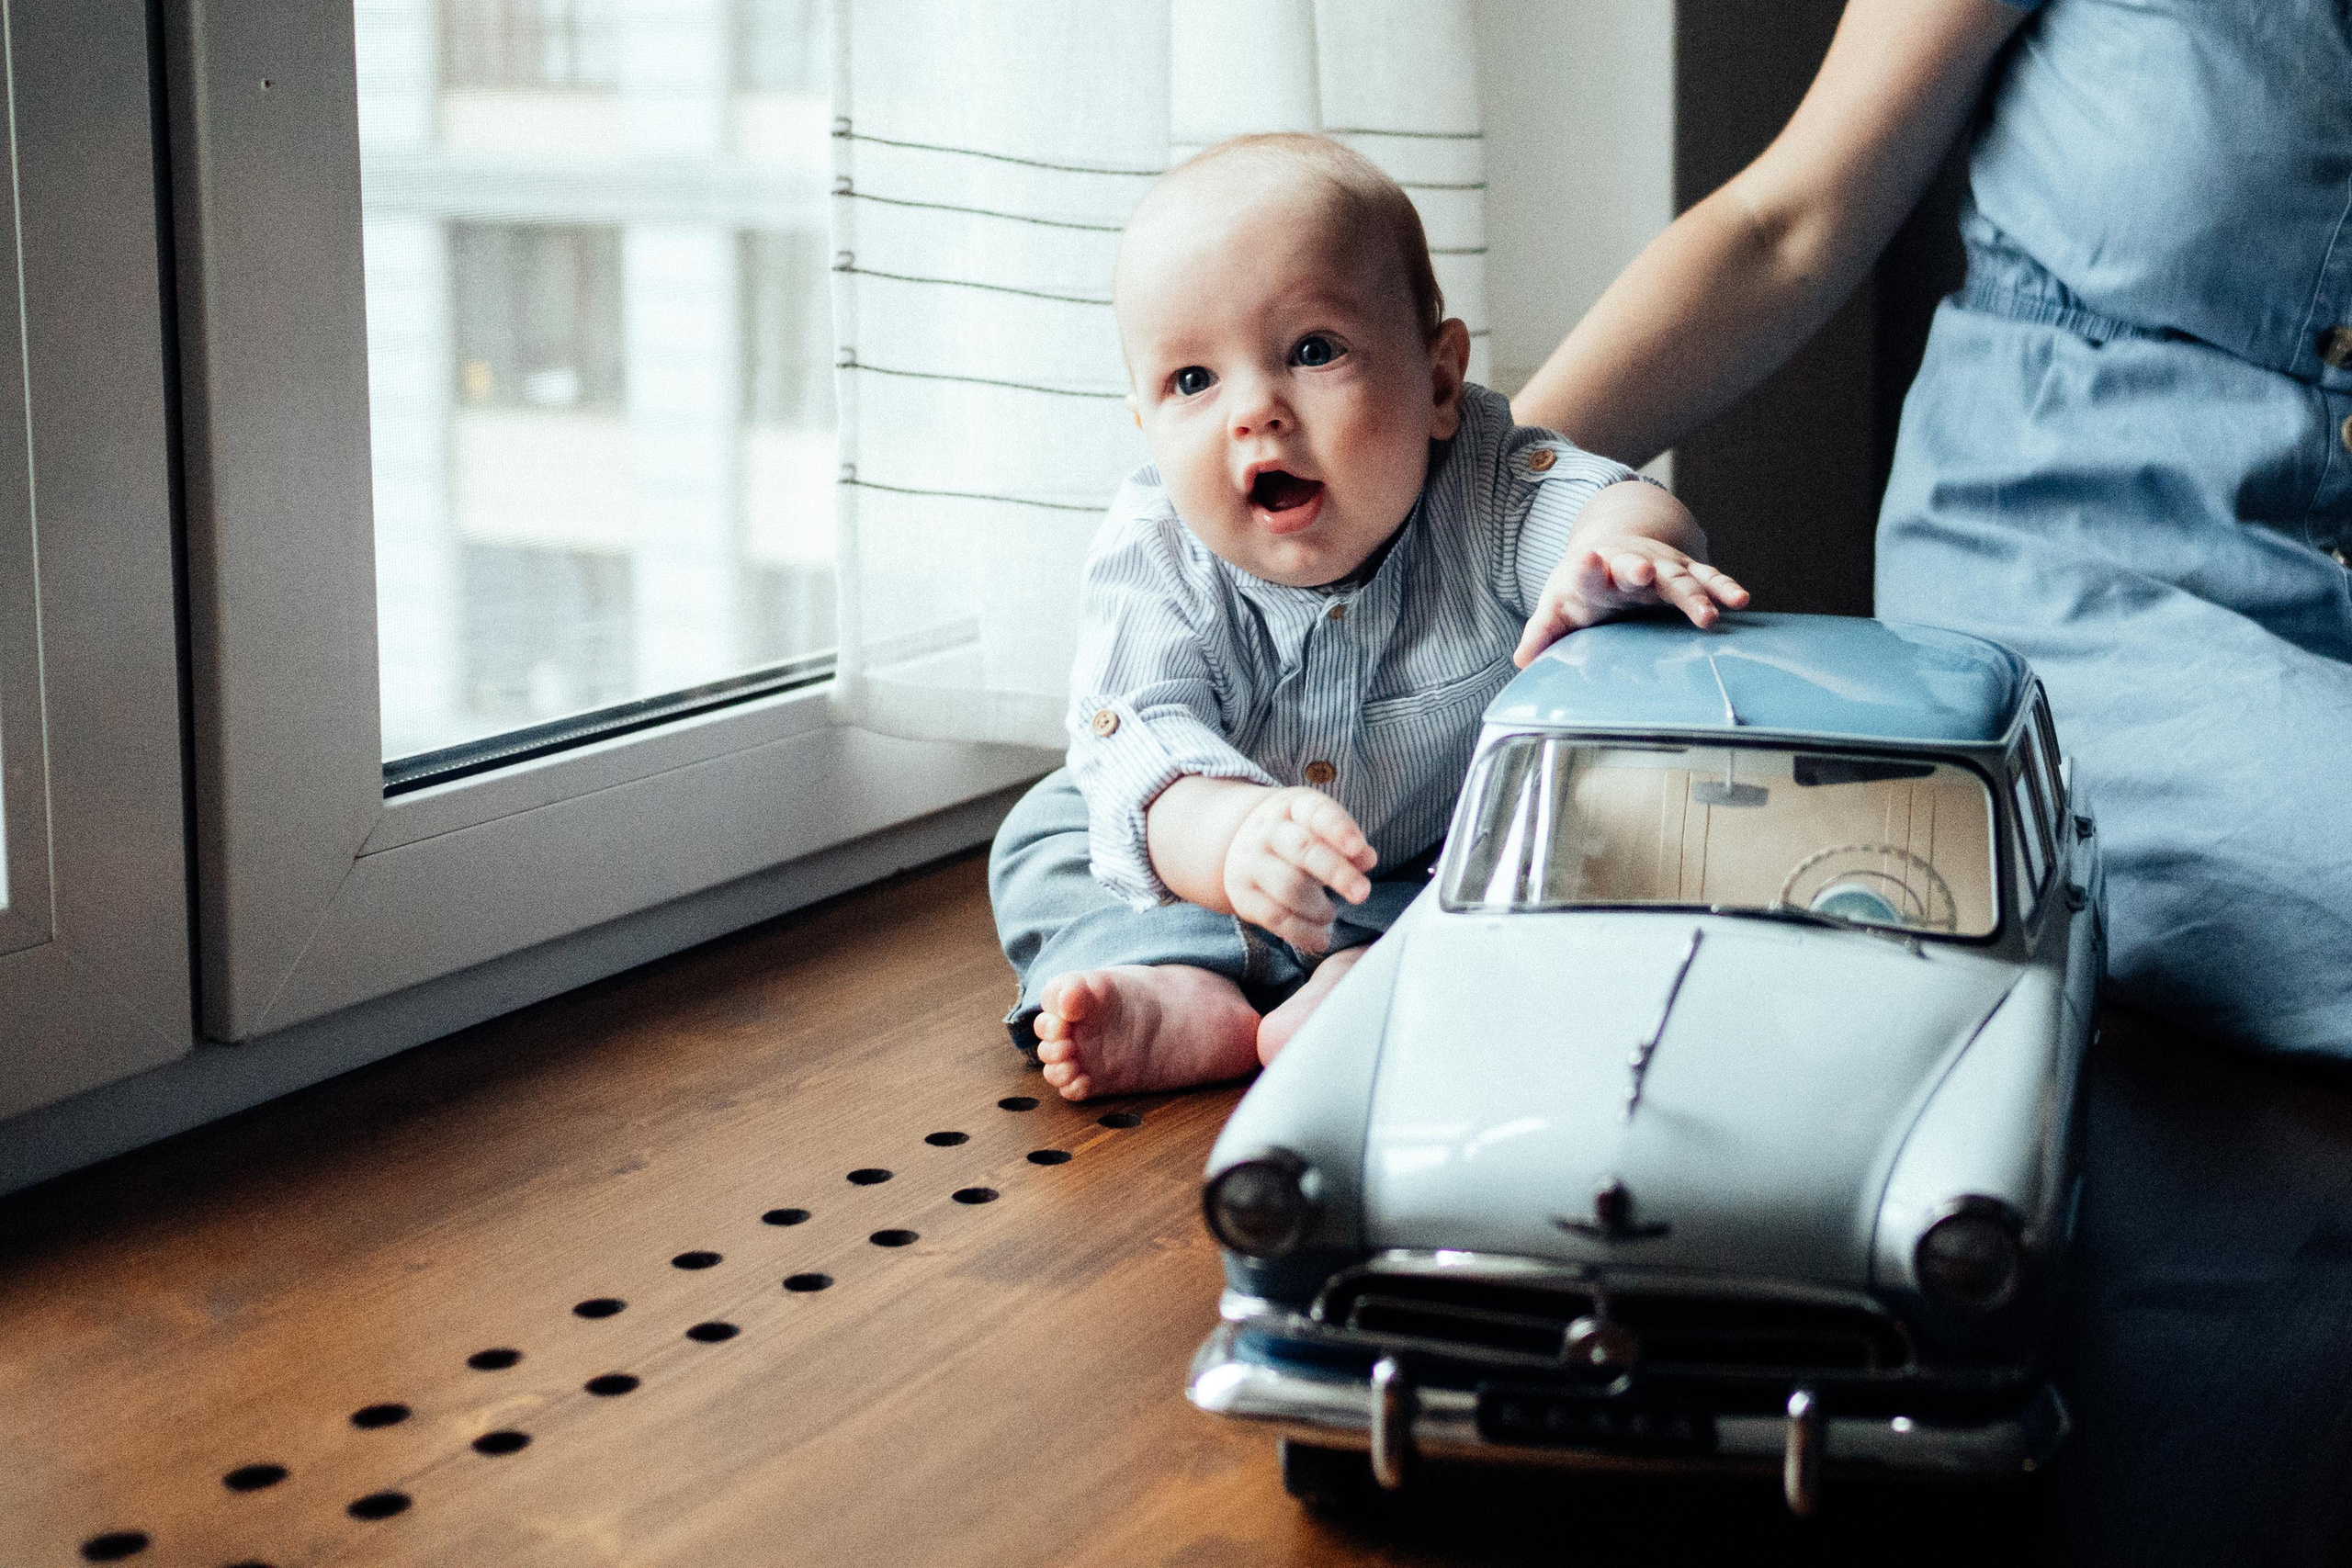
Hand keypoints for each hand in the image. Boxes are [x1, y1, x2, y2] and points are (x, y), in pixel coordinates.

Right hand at [1221, 787, 1377, 953]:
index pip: (1317, 813)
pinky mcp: (1242, 893)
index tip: (1357, 847)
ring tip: (1331, 915)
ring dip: (1318, 907)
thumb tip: (1367, 859)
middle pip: (1303, 849)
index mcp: (1294, 807)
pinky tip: (1320, 939)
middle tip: (1361, 893)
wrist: (1240, 841)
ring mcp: (1251, 861)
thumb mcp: (1320, 828)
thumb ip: (1348, 843)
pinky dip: (1302, 932)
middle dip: (1336, 873)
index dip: (1338, 829)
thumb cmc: (1296, 835)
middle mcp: (1268, 831)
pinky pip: (1274, 917)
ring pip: (1288, 886)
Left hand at [1515, 536, 1749, 666]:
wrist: (1613, 549)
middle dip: (1639, 571)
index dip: (1588, 568)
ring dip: (1693, 594)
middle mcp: (1629, 566)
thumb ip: (1542, 632)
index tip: (1590, 561)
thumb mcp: (1558, 606)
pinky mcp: (1686, 571)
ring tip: (1708, 616)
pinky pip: (1709, 579)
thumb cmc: (1582, 586)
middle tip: (1642, 573)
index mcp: (1593, 575)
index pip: (1587, 571)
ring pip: (1679, 578)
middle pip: (1635, 568)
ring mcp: (1661, 568)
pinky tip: (1741, 600)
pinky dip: (1724, 588)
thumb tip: (1521, 661)